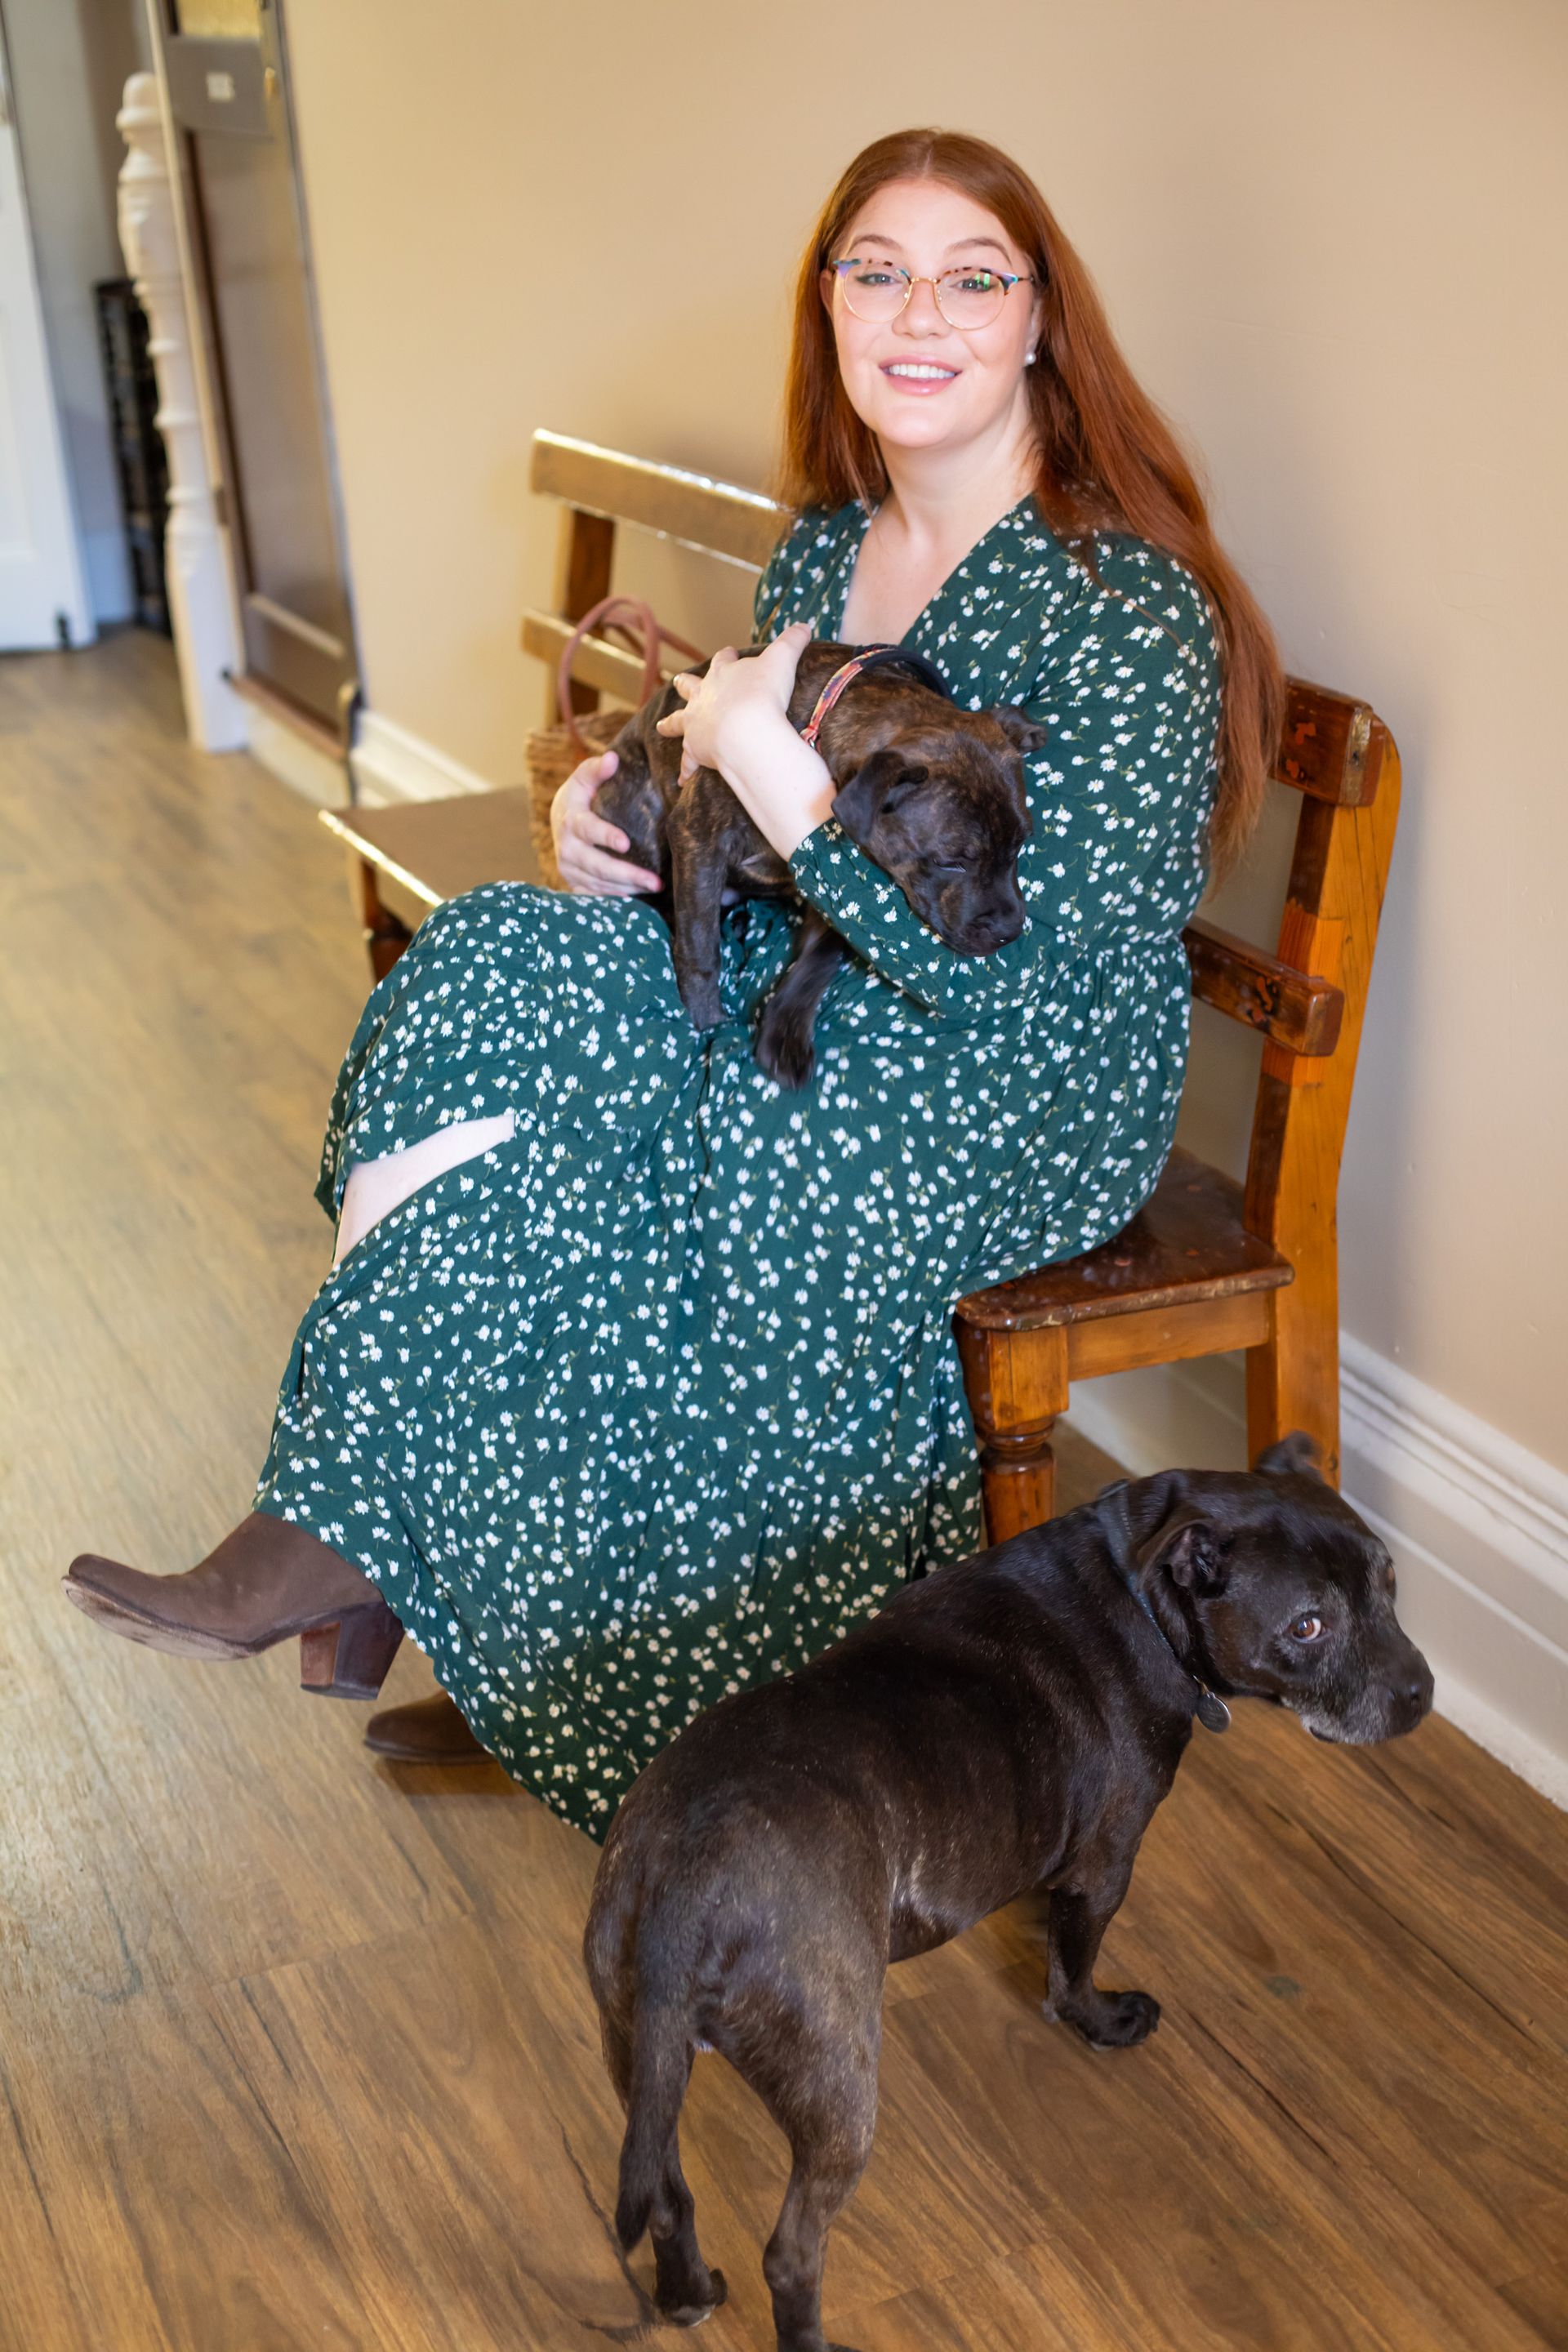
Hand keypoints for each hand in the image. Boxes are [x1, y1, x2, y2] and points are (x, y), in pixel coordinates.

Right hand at [550, 750, 661, 896]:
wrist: (559, 820)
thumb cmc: (580, 796)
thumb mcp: (583, 778)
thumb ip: (596, 769)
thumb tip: (612, 758)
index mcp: (570, 820)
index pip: (588, 830)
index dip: (605, 836)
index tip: (626, 844)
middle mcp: (566, 848)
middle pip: (597, 866)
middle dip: (627, 874)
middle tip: (655, 881)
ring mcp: (569, 869)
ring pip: (599, 883)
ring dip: (628, 887)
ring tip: (655, 887)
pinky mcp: (574, 883)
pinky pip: (596, 895)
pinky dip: (618, 897)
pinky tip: (639, 896)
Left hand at [656, 621, 811, 780]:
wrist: (747, 728)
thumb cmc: (763, 693)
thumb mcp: (782, 659)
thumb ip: (792, 641)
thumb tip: (805, 625)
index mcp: (722, 674)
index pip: (722, 660)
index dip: (726, 657)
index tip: (728, 653)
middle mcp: (703, 696)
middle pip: (689, 686)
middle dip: (685, 684)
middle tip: (679, 681)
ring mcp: (696, 723)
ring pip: (677, 721)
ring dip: (670, 724)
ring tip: (660, 727)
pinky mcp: (695, 749)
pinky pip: (688, 763)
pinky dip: (686, 771)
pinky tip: (682, 781)